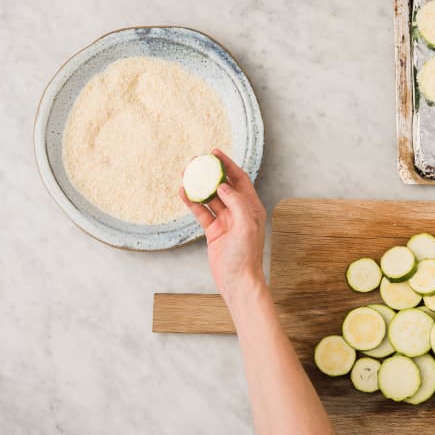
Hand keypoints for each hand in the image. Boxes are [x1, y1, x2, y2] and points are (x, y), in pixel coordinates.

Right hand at [179, 149, 266, 303]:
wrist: (238, 281)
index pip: (239, 179)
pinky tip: (183, 192)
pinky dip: (192, 202)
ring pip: (210, 198)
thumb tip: (223, 185)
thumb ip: (236, 203)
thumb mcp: (245, 226)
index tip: (214, 152)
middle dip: (210, 172)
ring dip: (199, 185)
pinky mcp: (214, 231)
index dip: (228, 164)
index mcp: (252, 207)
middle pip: (223, 185)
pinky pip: (202, 212)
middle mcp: (239, 212)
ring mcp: (226, 221)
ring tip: (185, 173)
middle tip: (195, 160)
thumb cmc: (246, 256)